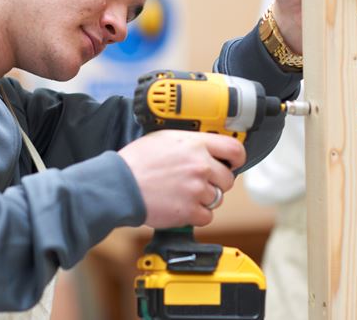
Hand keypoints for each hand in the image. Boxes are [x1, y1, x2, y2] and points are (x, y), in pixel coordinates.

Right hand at [118, 130, 245, 228]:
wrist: (120, 184)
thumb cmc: (136, 161)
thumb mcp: (164, 138)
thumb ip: (190, 142)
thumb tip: (204, 147)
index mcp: (196, 144)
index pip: (234, 150)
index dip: (237, 159)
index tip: (233, 163)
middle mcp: (201, 166)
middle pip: (228, 179)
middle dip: (216, 183)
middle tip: (198, 183)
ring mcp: (197, 189)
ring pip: (217, 199)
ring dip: (204, 199)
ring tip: (183, 195)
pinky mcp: (190, 210)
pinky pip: (207, 217)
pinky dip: (196, 215)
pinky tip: (181, 207)